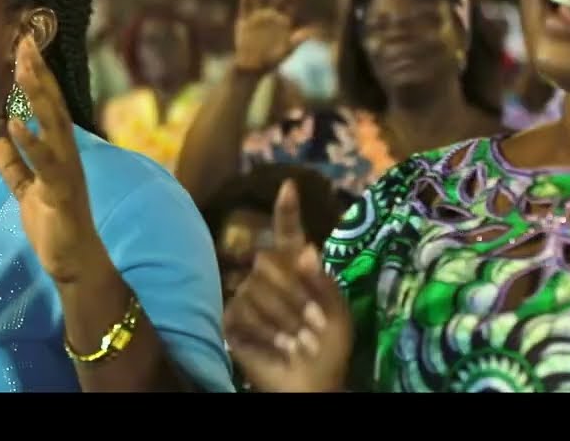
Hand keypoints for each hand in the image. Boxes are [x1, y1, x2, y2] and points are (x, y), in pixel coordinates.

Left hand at [0, 36, 110, 285]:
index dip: (37, 77)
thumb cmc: (55, 226)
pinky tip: (14, 124)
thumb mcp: (26, 191)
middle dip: (39, 74)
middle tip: (26, 42)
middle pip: (53, 106)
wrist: (75, 264)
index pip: (48, 107)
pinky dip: (30, 143)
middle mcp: (67, 155)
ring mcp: (67, 172)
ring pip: (54, 126)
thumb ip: (14, 167)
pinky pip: (45, 165)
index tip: (24, 46)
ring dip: (39, 96)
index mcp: (59, 152)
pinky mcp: (61, 194)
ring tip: (22, 70)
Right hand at [224, 180, 351, 391]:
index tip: (289, 186)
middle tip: (314, 326)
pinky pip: (243, 312)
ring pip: (256, 290)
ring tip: (299, 343)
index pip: (287, 234)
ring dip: (284, 321)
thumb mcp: (337, 314)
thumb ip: (323, 282)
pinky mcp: (231, 318)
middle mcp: (267, 276)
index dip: (287, 211)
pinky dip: (266, 333)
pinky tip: (279, 347)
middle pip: (269, 263)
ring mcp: (246, 296)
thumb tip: (306, 250)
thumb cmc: (327, 348)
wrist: (310, 382)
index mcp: (297, 269)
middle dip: (295, 296)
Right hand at [234, 0, 313, 74]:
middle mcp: (272, 14)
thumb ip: (296, 41)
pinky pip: (245, 6)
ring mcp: (258, 16)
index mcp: (285, 20)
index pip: (292, 2)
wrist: (252, 67)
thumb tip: (310, 32)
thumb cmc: (272, 61)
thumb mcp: (286, 52)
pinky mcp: (244, 20)